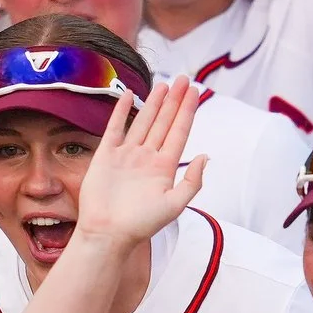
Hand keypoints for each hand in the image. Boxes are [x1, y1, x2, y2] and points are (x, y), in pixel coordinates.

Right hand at [71, 79, 209, 252]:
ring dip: (153, 103)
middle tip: (183, 79)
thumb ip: (192, 182)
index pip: (179, 132)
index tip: (194, 91)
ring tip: (163, 84)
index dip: (187, 111)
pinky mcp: (106, 156)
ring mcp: (127, 155)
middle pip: (164, 122)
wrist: (107, 233)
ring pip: (143, 122)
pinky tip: (129, 96)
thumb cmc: (141, 225)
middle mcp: (147, 158)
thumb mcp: (175, 206)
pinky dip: (121, 111)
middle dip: (174, 101)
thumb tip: (206, 156)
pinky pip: (115, 128)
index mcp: (165, 167)